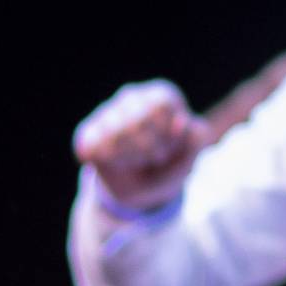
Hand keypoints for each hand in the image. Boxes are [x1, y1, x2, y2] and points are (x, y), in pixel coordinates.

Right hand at [74, 79, 213, 209]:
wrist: (141, 190)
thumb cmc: (169, 166)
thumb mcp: (190, 157)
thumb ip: (197, 139)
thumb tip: (187, 123)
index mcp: (163, 96)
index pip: (161, 103)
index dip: (167, 132)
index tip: (172, 146)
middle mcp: (133, 97)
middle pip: (136, 117)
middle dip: (150, 147)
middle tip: (156, 157)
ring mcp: (107, 113)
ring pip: (114, 132)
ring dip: (132, 156)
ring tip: (139, 160)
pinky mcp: (88, 133)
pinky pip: (94, 146)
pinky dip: (110, 161)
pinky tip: (118, 163)